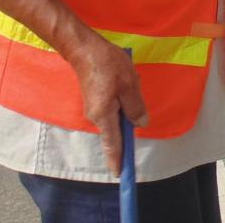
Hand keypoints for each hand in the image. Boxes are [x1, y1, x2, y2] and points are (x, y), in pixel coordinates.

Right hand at [64, 34, 147, 175]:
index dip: (118, 161)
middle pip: (116, 130)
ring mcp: (93, 109)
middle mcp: (96, 117)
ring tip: (127, 80)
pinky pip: (111, 108)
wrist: (84, 48)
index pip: (113, 145)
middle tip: (132, 90)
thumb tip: (140, 123)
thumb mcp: (129, 84)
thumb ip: (135, 107)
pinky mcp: (94, 100)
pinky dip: (120, 100)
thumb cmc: (107, 65)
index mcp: (104, 116)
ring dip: (126, 104)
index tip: (120, 176)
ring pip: (116, 116)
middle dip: (130, 118)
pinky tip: (122, 81)